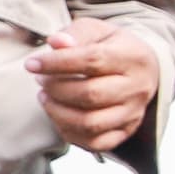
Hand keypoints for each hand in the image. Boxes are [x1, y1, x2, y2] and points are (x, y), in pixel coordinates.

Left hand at [27, 19, 161, 154]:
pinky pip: (95, 142)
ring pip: (90, 122)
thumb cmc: (112, 47)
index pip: (93, 61)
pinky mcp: (126, 131)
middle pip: (90, 94)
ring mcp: (134, 113)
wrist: (143, 69)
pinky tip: (59, 115)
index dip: (57, 63)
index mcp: (134, 57)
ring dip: (58, 112)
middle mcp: (138, 88)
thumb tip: (57, 43)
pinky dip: (69, 132)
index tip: (32, 64)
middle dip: (56, 88)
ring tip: (46, 97)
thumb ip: (76, 34)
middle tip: (41, 80)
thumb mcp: (98, 31)